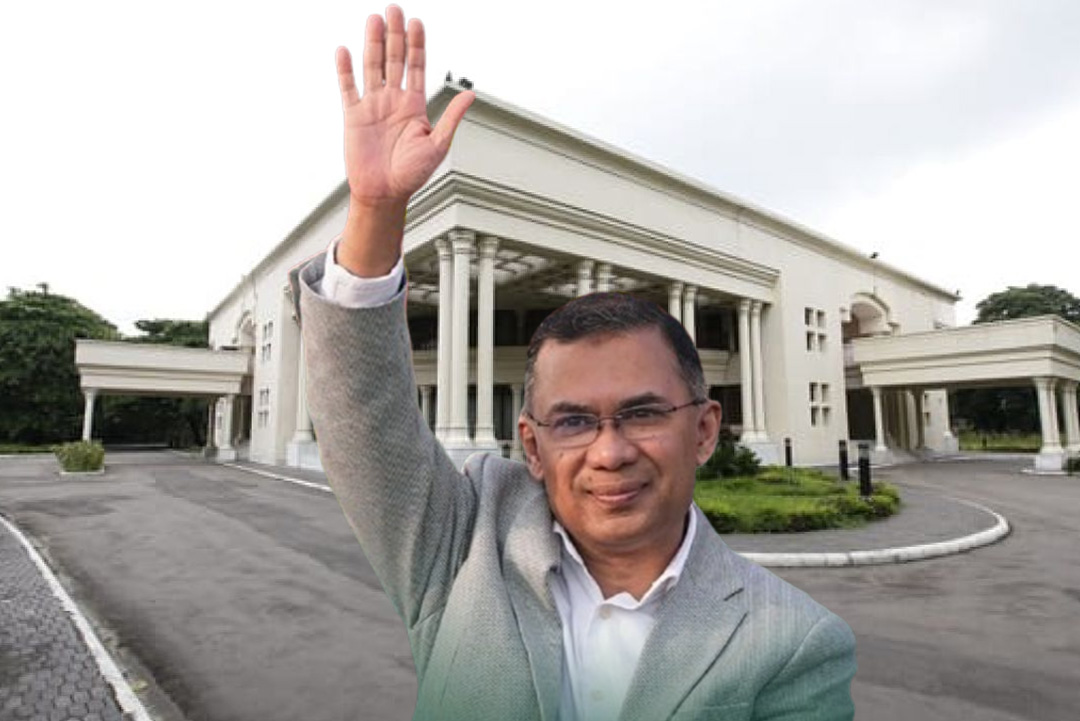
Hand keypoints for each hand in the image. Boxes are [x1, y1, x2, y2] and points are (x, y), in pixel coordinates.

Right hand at [335, 5, 473, 276]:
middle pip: (394, 59)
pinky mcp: (353, 116)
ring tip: (374, 20)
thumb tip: (470, 94)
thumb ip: (450, 118)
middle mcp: (393, 100)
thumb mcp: (438, 145)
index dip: (417, 44)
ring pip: (372, 67)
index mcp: (414, 105)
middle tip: (394, 9)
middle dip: (395, 34)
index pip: (416, 67)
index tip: (416, 22)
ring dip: (373, 43)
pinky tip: (344, 50)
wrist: (385, 194)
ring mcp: (372, 106)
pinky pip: (348, 88)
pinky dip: (345, 70)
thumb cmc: (412, 174)